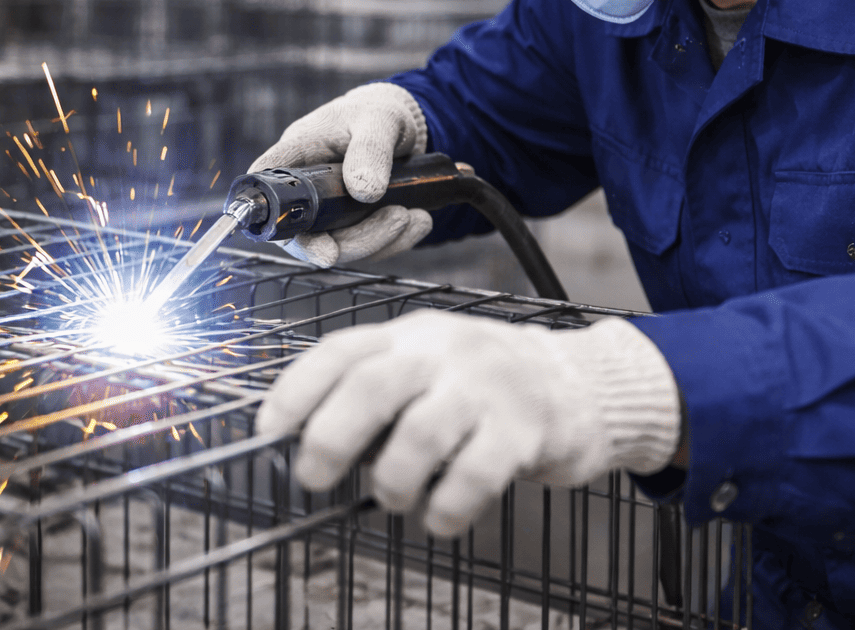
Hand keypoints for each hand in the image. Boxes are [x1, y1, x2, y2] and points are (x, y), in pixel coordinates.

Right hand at [249, 83, 431, 266]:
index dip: (277, 220)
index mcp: (296, 155)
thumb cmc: (375, 113)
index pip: (267, 188)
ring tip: (413, 216)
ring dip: (379, 240)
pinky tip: (419, 221)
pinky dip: (395, 241)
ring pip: (339, 247)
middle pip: (305, 235)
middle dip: (352, 241)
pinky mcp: (349, 226)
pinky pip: (366, 247)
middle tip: (396, 219)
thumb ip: (370, 150)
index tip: (317, 245)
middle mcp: (304, 190)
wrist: (400, 126)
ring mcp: (325, 213)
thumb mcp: (379, 120)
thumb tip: (365, 192)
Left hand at [255, 311, 681, 537]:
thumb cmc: (488, 386)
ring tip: (394, 496)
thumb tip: (306, 441)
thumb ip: (378, 391)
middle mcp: (445, 351)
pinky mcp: (527, 427)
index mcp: (411, 336)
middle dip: (331, 436)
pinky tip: (440, 517)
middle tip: (314, 477)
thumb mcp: (430, 366)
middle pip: (372, 385)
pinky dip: (447, 506)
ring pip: (420, 433)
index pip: (341, 351)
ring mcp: (488, 385)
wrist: (585, 384)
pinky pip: (475, 474)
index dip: (297, 389)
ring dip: (393, 479)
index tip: (269, 430)